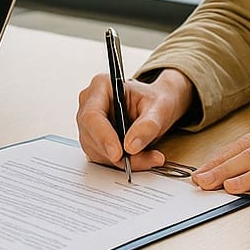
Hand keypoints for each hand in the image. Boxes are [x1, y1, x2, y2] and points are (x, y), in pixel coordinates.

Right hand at [76, 68, 194, 171]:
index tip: (118, 153)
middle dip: (117, 154)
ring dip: (123, 161)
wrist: (158, 107)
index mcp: (101, 86)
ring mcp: (89, 124)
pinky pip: (103, 158)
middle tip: (145, 159)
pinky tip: (141, 158)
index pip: (92, 115)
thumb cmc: (156, 101)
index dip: (103, 136)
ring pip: (98, 151)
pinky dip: (123, 163)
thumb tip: (131, 146)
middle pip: (92, 136)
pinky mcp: (94, 141)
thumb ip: (148, 125)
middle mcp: (90, 104)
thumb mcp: (160, 108)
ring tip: (150, 157)